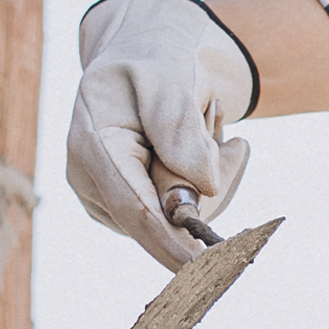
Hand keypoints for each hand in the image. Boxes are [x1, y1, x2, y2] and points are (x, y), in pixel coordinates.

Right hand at [67, 0, 257, 271]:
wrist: (140, 56)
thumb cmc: (153, 60)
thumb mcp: (168, 77)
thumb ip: (180, 128)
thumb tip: (200, 189)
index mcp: (92, 146)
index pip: (135, 210)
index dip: (173, 244)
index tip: (211, 271)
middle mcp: (92, 181)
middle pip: (167, 218)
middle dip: (214, 185)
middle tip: (236, 144)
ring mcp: (109, 199)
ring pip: (180, 219)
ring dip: (213, 178)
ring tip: (210, 126)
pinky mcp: (130, 208)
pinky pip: (182, 217)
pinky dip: (205, 183)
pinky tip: (203, 144)